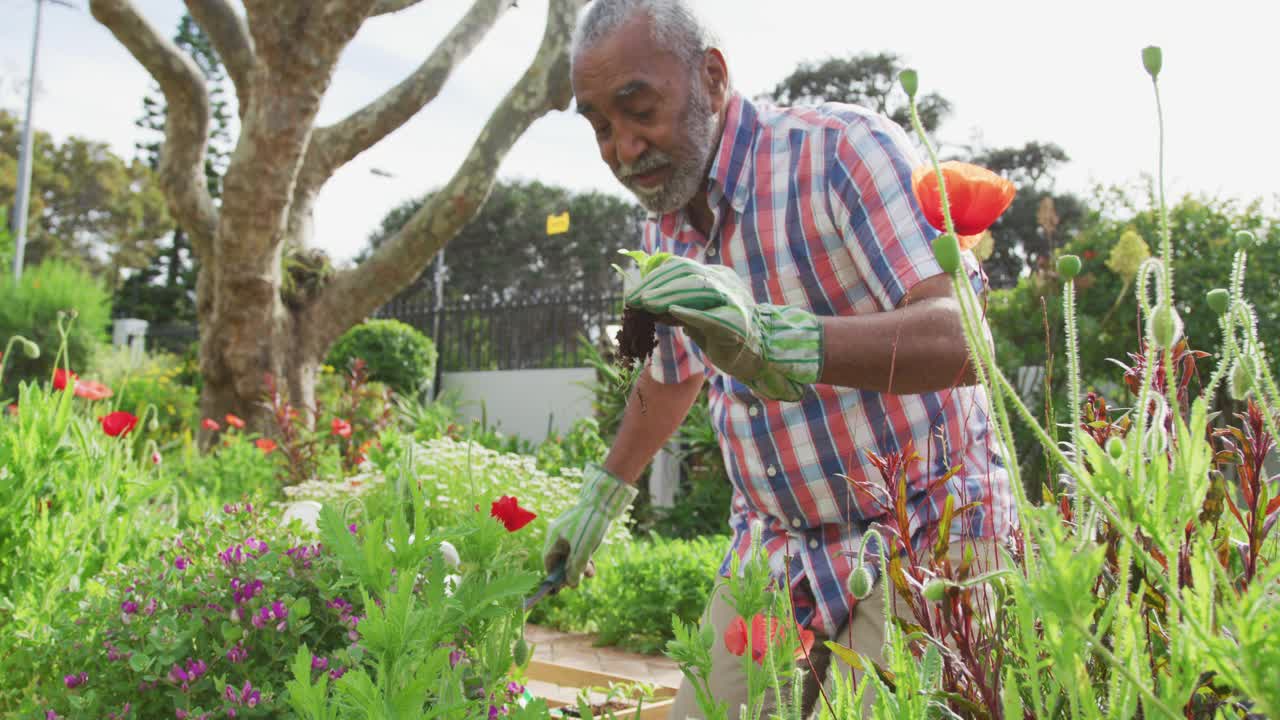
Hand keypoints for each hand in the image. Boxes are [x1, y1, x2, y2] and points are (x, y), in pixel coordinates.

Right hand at [541, 463, 637, 587]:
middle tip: (582, 578)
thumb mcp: (584, 550)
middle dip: (570, 571)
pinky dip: (584, 553)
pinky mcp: (580, 526)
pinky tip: (593, 556)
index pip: (549, 562)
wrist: (604, 497)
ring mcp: (569, 529)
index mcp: (554, 538)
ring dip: (580, 563)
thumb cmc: (592, 523)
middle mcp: (558, 533)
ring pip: (571, 552)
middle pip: (560, 558)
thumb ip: (576, 568)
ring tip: (591, 570)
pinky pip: (578, 544)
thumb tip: (571, 584)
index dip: (554, 576)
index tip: (562, 587)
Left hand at [625, 257, 822, 401]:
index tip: (634, 291)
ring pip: (698, 289)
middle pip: (687, 274)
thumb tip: (644, 300)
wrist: (756, 355)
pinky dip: (691, 312)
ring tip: (646, 303)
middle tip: (634, 299)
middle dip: (657, 285)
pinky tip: (672, 311)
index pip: (681, 267)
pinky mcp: (735, 325)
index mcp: (717, 276)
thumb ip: (675, 303)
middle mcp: (726, 283)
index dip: (655, 277)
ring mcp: (732, 302)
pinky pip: (711, 315)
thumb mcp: (695, 312)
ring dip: (668, 295)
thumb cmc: (722, 334)